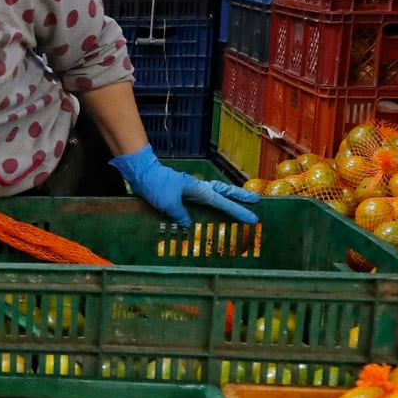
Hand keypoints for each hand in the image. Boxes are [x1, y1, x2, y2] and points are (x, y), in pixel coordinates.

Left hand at [110, 146, 259, 226]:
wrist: (141, 172)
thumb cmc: (155, 185)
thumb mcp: (168, 203)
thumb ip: (180, 215)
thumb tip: (189, 225)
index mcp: (199, 190)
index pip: (223, 203)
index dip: (238, 211)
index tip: (253, 218)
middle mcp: (198, 189)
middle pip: (224, 193)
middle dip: (240, 198)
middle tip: (256, 201)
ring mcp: (191, 190)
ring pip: (215, 195)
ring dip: (228, 200)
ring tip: (240, 204)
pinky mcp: (183, 193)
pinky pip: (202, 200)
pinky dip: (211, 204)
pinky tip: (211, 210)